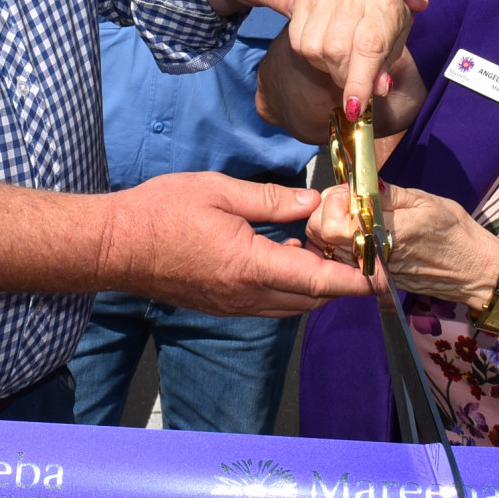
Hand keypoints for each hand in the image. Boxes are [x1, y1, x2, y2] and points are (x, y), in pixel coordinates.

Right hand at [104, 173, 372, 316]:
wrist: (115, 247)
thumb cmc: (161, 213)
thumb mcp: (220, 192)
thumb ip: (271, 200)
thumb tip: (312, 204)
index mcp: (251, 266)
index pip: (318, 281)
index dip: (355, 281)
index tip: (383, 278)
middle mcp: (246, 296)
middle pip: (311, 299)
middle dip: (342, 283)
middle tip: (360, 256)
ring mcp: (233, 306)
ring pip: (291, 306)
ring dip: (316, 287)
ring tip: (328, 253)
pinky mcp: (220, 306)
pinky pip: (269, 304)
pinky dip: (290, 287)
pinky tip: (287, 256)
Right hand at [284, 0, 413, 120]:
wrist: (366, 0)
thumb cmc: (383, 26)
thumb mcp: (394, 46)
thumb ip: (386, 67)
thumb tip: (380, 88)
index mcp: (387, 1)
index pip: (369, 47)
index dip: (360, 81)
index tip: (354, 108)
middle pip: (338, 51)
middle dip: (344, 77)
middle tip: (353, 81)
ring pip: (315, 49)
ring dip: (327, 65)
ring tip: (342, 58)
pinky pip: (298, 41)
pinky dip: (311, 54)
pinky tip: (325, 45)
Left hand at [303, 182, 498, 311]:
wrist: (472, 270)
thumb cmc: (454, 232)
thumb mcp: (425, 201)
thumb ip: (388, 193)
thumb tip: (360, 182)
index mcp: (386, 234)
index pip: (332, 225)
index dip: (333, 202)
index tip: (350, 190)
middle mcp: (373, 257)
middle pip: (320, 235)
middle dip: (325, 211)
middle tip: (347, 199)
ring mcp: (371, 271)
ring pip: (327, 248)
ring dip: (331, 226)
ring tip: (355, 213)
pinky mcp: (373, 279)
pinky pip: (342, 259)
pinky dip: (341, 241)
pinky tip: (359, 229)